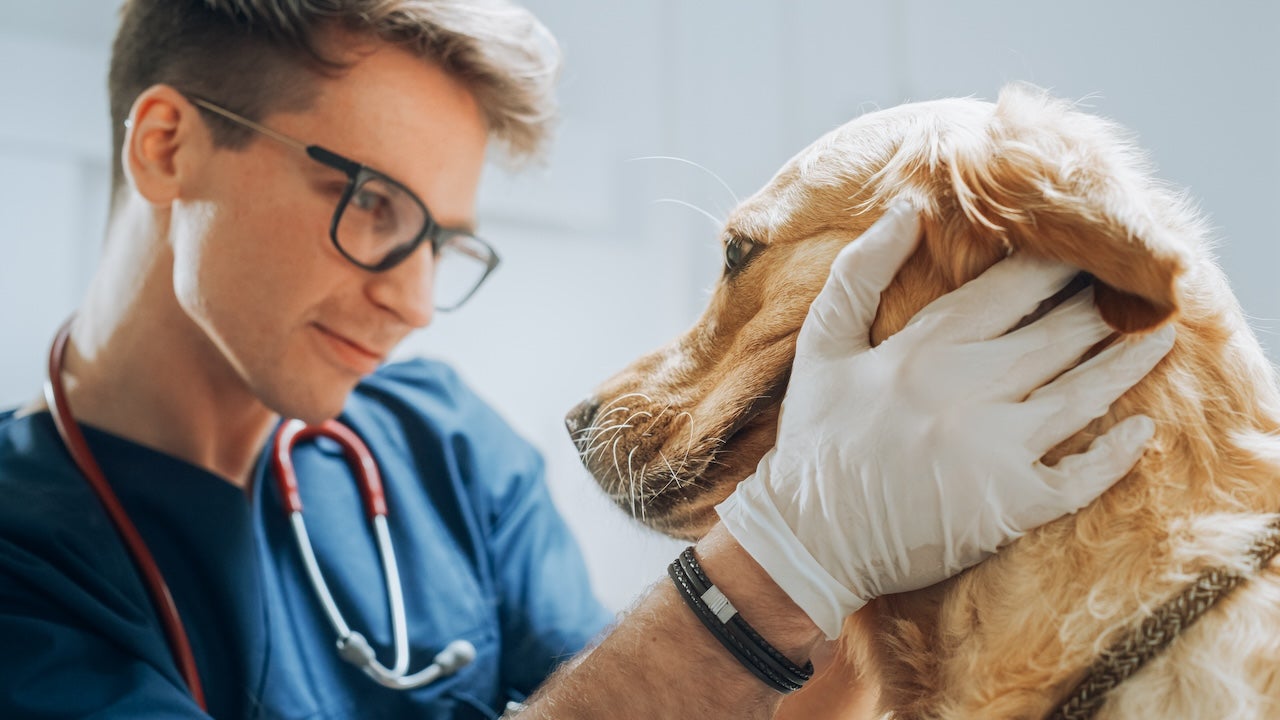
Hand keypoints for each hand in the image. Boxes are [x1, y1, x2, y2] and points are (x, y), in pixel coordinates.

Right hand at [715, 203, 1175, 638]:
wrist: (808, 539)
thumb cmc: (816, 439)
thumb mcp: (822, 346)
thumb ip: (860, 272)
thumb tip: (906, 208)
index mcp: (924, 349)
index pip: (1010, 289)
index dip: (1057, 266)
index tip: (1088, 249)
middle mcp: (967, 390)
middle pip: (1059, 335)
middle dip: (1104, 308)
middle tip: (1139, 290)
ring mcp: (995, 449)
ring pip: (1083, 394)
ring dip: (1128, 363)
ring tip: (1158, 338)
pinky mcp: (1012, 505)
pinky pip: (1082, 474)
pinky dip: (1116, 453)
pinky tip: (1140, 431)